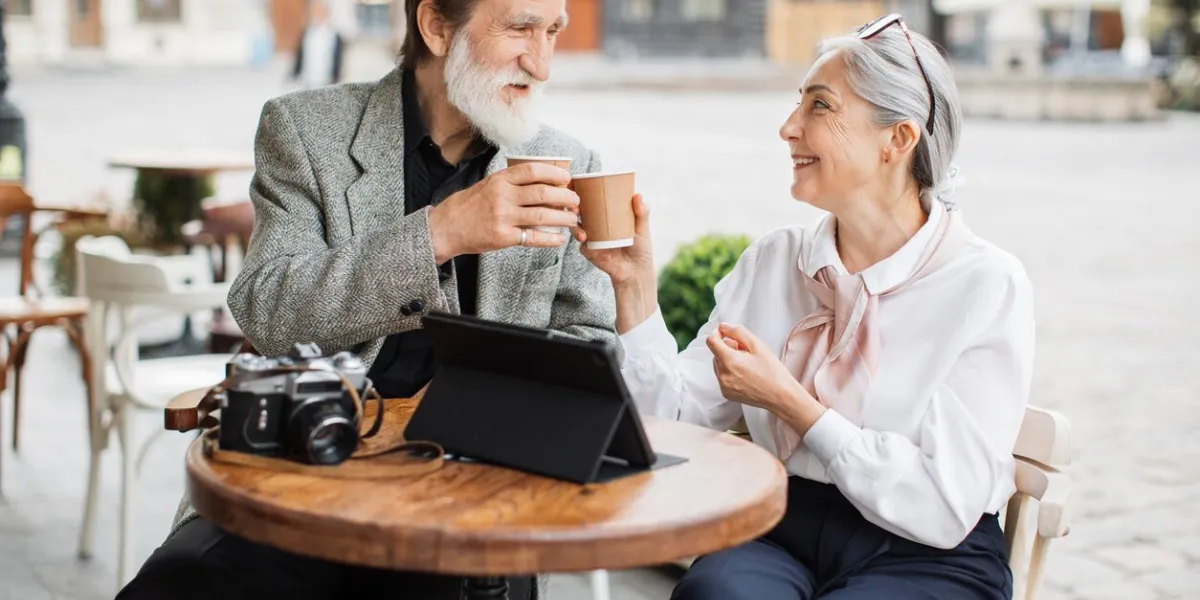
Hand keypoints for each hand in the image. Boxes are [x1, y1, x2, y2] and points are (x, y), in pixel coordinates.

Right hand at [428, 163, 579, 261]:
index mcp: (500, 180)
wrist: (446, 227)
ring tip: (572, 219)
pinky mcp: (503, 237)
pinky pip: (533, 237)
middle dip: (565, 197)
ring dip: (563, 217)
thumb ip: (512, 182)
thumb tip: (544, 182)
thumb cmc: (469, 205)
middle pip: (543, 193)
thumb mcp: (488, 185)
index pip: (533, 171)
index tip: (567, 178)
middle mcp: (502, 196)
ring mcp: (503, 217)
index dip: (555, 173)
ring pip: (542, 215)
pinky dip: (550, 239)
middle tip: (575, 201)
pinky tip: (560, 239)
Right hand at [574, 193, 653, 286]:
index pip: (592, 199)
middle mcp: (596, 223)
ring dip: (574, 224)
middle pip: (579, 211)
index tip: (576, 184)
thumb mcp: (642, 228)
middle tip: (575, 206)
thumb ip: (642, 213)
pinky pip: (582, 244)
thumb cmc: (640, 247)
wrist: (635, 271)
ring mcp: (591, 237)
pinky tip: (585, 239)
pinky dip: (582, 241)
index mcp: (607, 214)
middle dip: (573, 206)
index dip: (581, 191)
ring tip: (579, 225)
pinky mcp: (589, 250)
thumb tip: (638, 195)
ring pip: (575, 226)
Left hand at [706, 323, 825, 432]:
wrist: (780, 396)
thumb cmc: (772, 371)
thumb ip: (737, 332)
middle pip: (715, 353)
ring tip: (747, 363)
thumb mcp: (757, 345)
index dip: (717, 333)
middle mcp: (722, 375)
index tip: (726, 333)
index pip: (711, 341)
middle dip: (726, 348)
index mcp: (729, 361)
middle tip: (745, 350)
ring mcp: (723, 386)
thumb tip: (722, 326)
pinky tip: (745, 374)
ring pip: (718, 365)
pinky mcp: (727, 394)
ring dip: (727, 360)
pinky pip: (722, 377)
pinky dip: (729, 372)